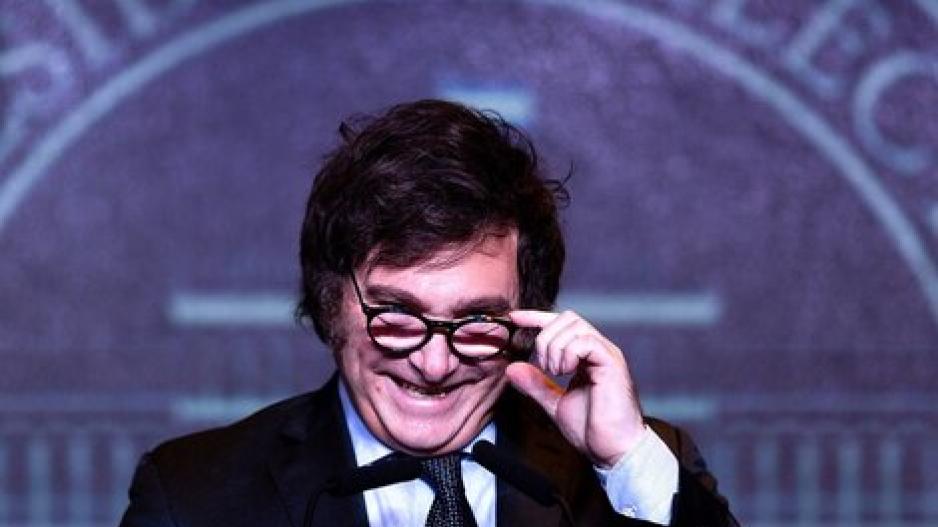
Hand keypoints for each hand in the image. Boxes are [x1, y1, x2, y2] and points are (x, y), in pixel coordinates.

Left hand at [506, 310, 645, 468]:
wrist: (613, 451)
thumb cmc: (592, 430)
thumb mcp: (555, 403)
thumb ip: (536, 384)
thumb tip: (513, 368)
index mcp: (586, 356)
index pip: (561, 324)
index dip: (536, 317)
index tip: (515, 318)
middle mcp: (598, 350)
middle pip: (567, 318)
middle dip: (546, 337)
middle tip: (545, 367)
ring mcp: (606, 354)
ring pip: (575, 326)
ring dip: (555, 348)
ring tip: (556, 373)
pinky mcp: (612, 363)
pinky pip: (586, 341)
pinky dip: (568, 353)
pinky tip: (567, 373)